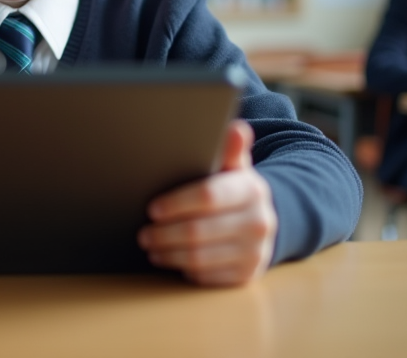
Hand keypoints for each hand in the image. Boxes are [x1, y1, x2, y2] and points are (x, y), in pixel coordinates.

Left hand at [138, 120, 275, 285]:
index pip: (207, 196)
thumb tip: (235, 127)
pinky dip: (184, 270)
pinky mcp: (247, 276)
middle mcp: (259, 223)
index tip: (153, 208)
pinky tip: (170, 260)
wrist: (263, 220)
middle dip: (164, 233)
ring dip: (169, 254)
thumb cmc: (234, 188)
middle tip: (143, 232)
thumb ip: (229, 149)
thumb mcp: (233, 166)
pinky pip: (207, 278)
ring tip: (151, 246)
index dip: (176, 203)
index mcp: (251, 189)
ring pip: (199, 259)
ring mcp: (255, 252)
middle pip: (198, 232)